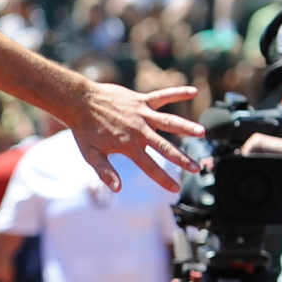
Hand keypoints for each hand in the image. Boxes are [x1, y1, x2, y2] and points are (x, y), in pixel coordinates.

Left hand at [63, 81, 204, 190]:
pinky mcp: (141, 100)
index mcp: (128, 146)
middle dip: (182, 159)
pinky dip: (178, 93)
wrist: (79, 102)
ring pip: (169, 122)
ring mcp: (141, 114)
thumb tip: (117, 190)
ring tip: (202, 132)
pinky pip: (163, 96)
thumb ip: (105, 172)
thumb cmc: (84, 130)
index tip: (176, 189)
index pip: (149, 167)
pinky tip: (193, 91)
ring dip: (186, 127)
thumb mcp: (91, 155)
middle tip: (197, 168)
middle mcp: (139, 131)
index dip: (163, 180)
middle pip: (165, 147)